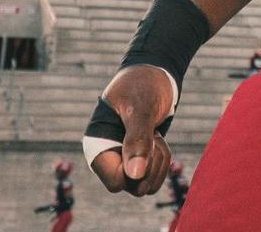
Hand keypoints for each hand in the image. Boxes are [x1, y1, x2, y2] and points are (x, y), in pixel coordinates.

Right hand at [88, 65, 175, 197]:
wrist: (154, 74)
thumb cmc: (142, 85)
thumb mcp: (140, 108)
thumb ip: (137, 139)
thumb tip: (134, 175)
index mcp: (98, 146)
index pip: (115, 183)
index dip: (135, 171)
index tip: (147, 144)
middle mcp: (109, 158)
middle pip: (134, 187)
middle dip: (151, 163)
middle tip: (153, 135)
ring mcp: (125, 161)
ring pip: (147, 185)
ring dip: (159, 162)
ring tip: (155, 134)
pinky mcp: (140, 160)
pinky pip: (155, 177)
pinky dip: (163, 160)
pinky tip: (158, 138)